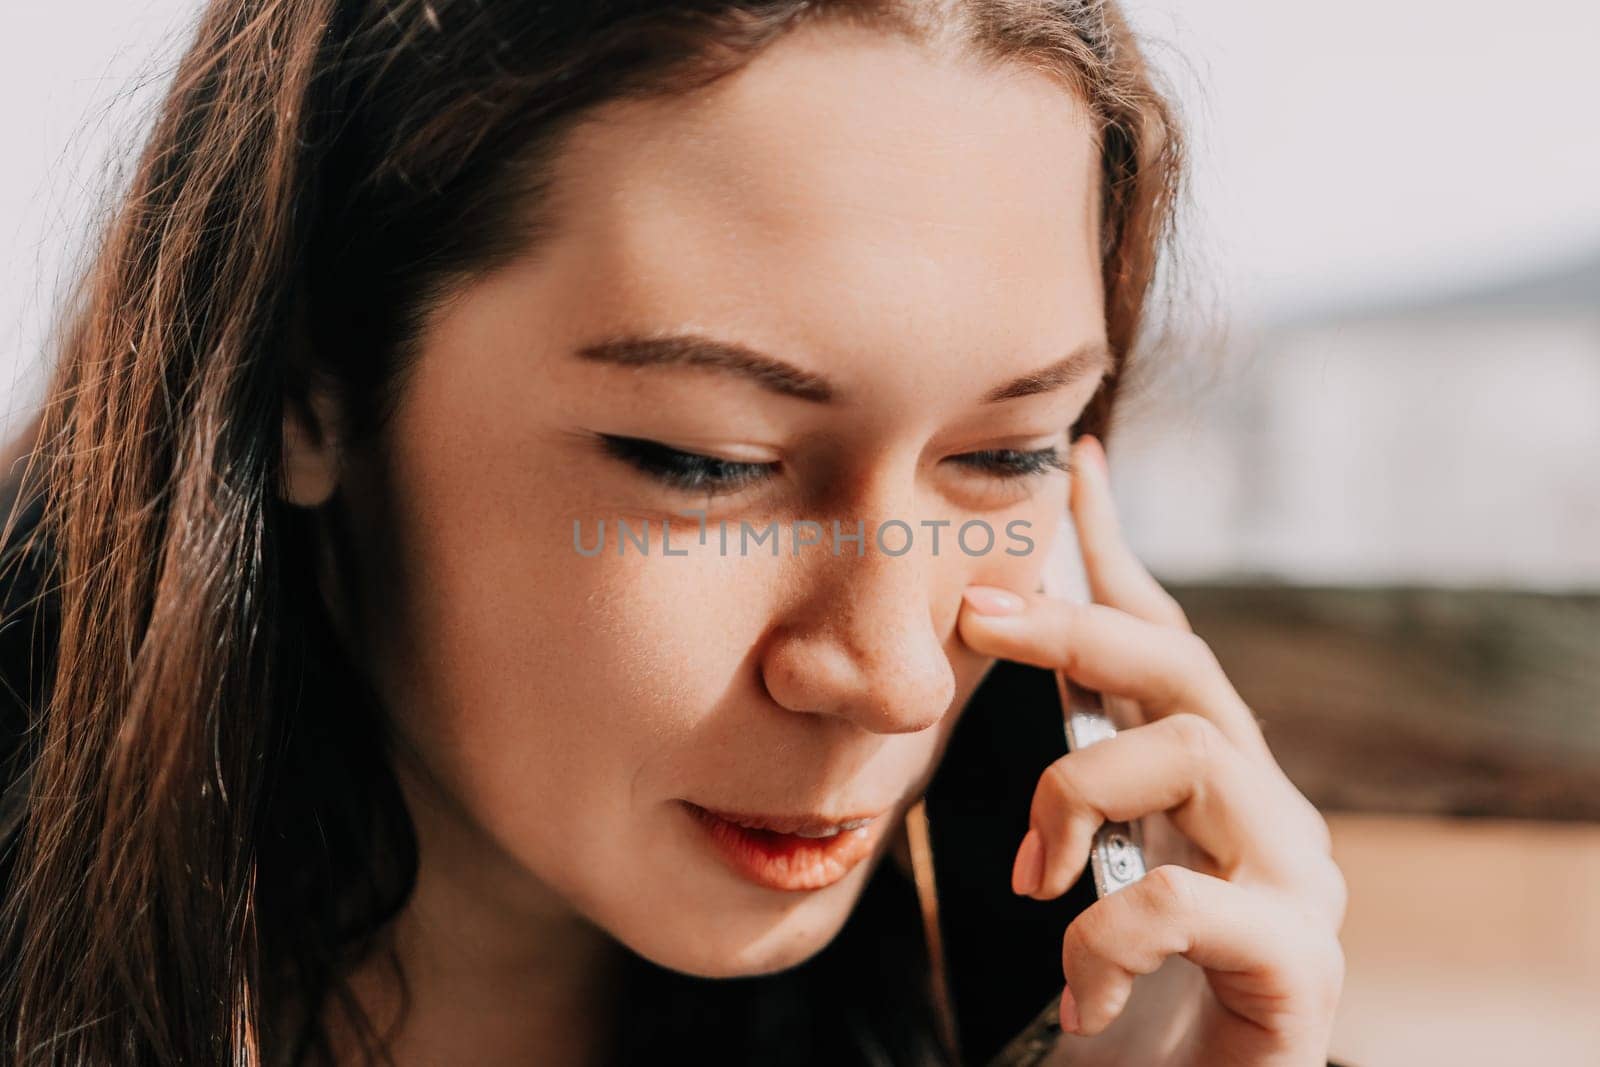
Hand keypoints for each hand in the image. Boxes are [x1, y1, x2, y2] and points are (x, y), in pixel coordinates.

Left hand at [956, 434, 1346, 1066]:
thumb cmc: (1135, 987)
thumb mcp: (1090, 861)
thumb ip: (1068, 776)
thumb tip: (989, 672)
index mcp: (1206, 780)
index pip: (1166, 638)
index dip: (1118, 551)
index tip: (1074, 467)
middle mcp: (1265, 808)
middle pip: (1185, 666)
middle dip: (1075, 624)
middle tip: (974, 615)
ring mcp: (1293, 878)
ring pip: (1194, 751)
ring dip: (1078, 797)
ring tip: (1032, 882)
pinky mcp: (1295, 961)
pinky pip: (1179, 901)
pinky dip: (1101, 938)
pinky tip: (1080, 986)